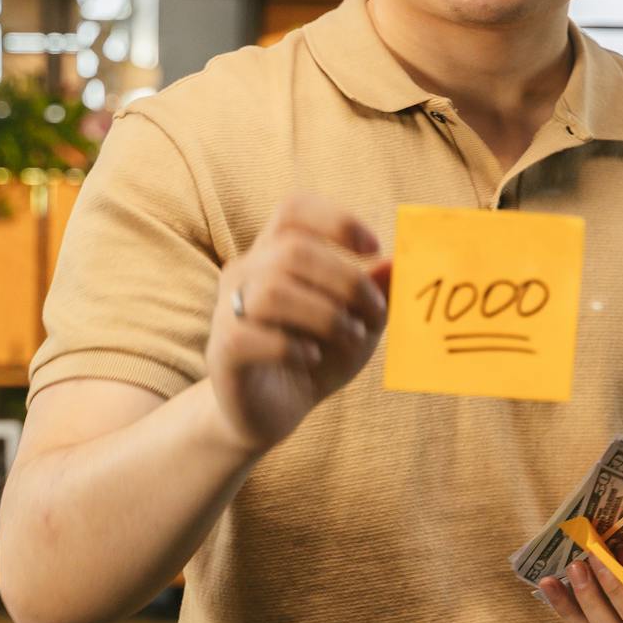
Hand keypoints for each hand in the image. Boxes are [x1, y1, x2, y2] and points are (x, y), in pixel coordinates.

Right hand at [204, 194, 389, 452]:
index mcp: (275, 253)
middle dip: (347, 281)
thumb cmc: (315, 356)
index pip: (293, 210)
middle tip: (376, 314)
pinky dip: (290, 346)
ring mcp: (227, 309)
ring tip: (351, 338)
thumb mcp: (357, 324)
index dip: (336, 220)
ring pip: (272, 291)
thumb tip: (399, 264)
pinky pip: (250, 335)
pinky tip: (311, 358)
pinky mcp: (222, 350)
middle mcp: (245, 272)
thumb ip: (377, 294)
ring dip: (325, 315)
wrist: (270, 413)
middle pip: (292, 251)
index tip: (375, 248)